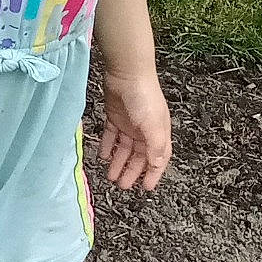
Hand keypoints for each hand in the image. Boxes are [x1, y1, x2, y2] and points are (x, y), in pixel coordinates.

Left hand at [99, 71, 171, 190]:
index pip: (158, 159)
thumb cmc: (144, 97)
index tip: (146, 188)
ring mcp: (129, 123)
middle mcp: (145, 130)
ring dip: (118, 162)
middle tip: (122, 185)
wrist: (127, 73)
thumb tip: (157, 165)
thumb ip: (156, 147)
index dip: (153, 174)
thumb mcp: (153, 126)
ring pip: (124, 149)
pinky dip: (107, 146)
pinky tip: (102, 156)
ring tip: (110, 176)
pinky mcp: (115, 116)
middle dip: (131, 171)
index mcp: (158, 133)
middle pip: (139, 156)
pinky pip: (111, 136)